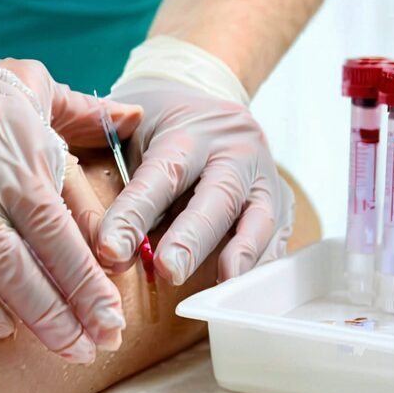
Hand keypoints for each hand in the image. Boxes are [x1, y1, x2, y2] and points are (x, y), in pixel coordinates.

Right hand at [0, 42, 139, 362]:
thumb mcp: (7, 88)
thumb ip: (73, 108)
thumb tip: (137, 120)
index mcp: (10, 131)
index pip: (65, 206)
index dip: (96, 258)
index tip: (122, 298)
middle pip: (42, 242)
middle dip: (81, 297)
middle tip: (108, 337)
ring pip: (1, 267)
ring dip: (41, 314)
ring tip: (73, 347)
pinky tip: (5, 331)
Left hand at [97, 77, 293, 284]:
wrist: (211, 106)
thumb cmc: (165, 132)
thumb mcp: (137, 141)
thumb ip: (129, 193)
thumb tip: (116, 254)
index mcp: (189, 133)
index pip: (160, 177)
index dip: (134, 216)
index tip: (111, 250)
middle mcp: (234, 149)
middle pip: (219, 196)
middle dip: (194, 238)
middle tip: (170, 271)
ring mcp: (264, 174)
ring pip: (260, 218)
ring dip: (241, 255)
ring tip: (223, 284)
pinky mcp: (282, 199)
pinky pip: (277, 235)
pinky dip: (261, 263)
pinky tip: (243, 286)